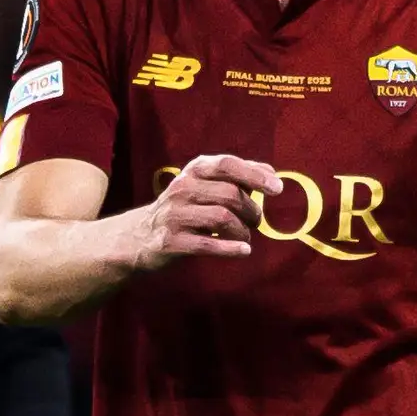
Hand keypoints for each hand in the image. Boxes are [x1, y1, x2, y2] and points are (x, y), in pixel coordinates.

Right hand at [128, 154, 283, 270]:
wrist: (139, 236)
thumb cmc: (184, 209)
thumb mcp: (204, 186)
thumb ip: (236, 178)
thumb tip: (271, 173)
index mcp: (194, 171)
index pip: (227, 164)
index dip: (255, 174)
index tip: (277, 188)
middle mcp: (182, 188)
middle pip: (230, 194)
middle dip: (252, 211)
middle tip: (255, 222)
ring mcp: (175, 215)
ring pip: (223, 218)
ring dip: (243, 231)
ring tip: (245, 237)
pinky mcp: (170, 241)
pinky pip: (208, 244)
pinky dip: (232, 249)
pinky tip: (244, 251)